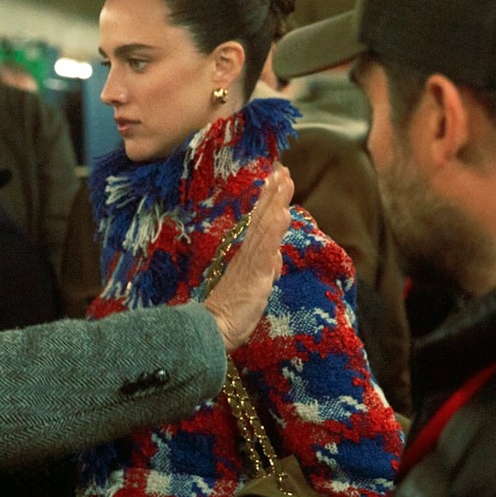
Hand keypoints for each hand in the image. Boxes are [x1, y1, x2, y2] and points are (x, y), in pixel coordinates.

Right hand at [203, 164, 292, 349]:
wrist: (212, 329)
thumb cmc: (230, 312)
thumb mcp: (253, 288)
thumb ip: (264, 269)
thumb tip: (276, 254)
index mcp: (247, 255)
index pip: (260, 222)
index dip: (269, 200)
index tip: (276, 176)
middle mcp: (248, 252)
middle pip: (263, 217)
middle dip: (273, 192)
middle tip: (281, 167)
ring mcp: (251, 261)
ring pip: (265, 226)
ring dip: (275, 202)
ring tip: (283, 179)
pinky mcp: (255, 273)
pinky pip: (266, 248)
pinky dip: (274, 230)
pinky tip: (282, 213)